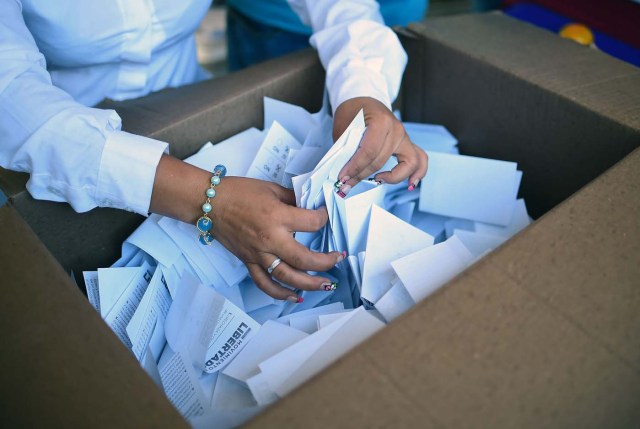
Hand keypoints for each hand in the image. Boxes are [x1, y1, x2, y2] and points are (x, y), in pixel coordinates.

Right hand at [150, 155, 342, 301]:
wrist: (209, 202)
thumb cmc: (239, 191)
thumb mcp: (272, 188)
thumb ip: (294, 200)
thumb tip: (311, 206)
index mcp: (277, 217)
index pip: (312, 223)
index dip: (324, 218)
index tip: (326, 215)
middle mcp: (270, 240)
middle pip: (305, 259)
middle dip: (326, 261)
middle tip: (338, 259)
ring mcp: (258, 254)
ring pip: (288, 277)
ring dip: (310, 283)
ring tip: (327, 284)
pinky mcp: (249, 262)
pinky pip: (265, 283)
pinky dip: (280, 294)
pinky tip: (295, 297)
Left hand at [333, 97, 427, 193]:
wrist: (363, 100)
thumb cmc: (353, 112)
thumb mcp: (343, 129)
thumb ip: (346, 151)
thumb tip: (345, 176)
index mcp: (380, 122)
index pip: (369, 152)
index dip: (355, 168)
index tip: (343, 178)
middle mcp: (396, 129)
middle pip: (381, 161)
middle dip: (363, 175)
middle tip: (347, 183)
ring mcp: (404, 136)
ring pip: (407, 164)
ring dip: (393, 178)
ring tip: (377, 181)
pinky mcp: (407, 143)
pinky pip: (420, 159)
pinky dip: (417, 173)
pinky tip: (410, 184)